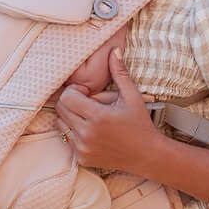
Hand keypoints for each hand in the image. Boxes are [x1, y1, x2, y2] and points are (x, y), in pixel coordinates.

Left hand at [55, 49, 160, 171]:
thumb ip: (119, 73)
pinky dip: (74, 133)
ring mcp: (83, 148)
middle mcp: (87, 134)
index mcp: (98, 117)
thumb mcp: (132, 96)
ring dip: (70, 117)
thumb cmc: (140, 124)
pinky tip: (92, 132)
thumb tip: (114, 50)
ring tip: (89, 117)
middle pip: (60, 109)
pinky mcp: (82, 158)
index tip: (88, 93)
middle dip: (71, 101)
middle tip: (88, 103)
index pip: (67, 97)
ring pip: (60, 124)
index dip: (75, 90)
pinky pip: (67, 139)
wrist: (147, 155)